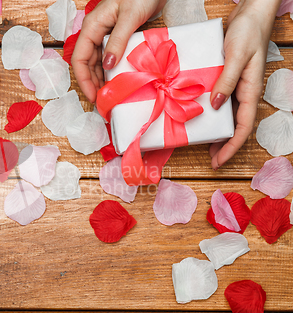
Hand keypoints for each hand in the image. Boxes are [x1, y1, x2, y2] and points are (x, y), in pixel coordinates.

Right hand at [71, 0, 165, 103]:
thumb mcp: (129, 17)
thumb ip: (117, 41)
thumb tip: (107, 65)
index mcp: (92, 27)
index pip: (79, 59)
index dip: (84, 80)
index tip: (93, 96)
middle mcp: (96, 33)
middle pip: (87, 64)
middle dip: (92, 83)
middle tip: (103, 102)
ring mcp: (106, 36)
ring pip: (98, 63)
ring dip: (102, 79)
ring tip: (110, 95)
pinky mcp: (118, 38)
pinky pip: (110, 58)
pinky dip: (112, 71)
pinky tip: (118, 81)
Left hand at [209, 0, 280, 169]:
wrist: (250, 11)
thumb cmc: (248, 30)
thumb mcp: (237, 55)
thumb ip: (227, 80)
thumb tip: (216, 105)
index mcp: (250, 90)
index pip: (243, 126)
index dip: (231, 146)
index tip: (219, 161)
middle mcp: (243, 92)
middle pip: (234, 125)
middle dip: (223, 145)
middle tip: (209, 159)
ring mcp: (234, 86)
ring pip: (226, 115)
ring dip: (216, 130)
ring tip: (202, 142)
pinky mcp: (225, 78)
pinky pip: (218, 100)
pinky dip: (210, 111)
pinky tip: (197, 115)